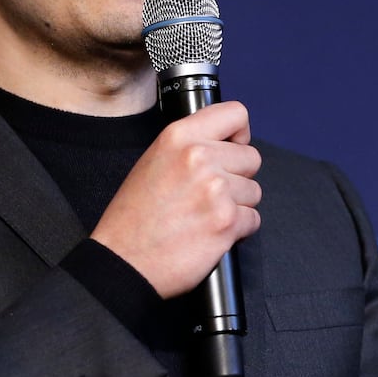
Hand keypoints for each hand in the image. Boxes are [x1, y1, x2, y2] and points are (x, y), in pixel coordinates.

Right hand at [90, 100, 261, 297]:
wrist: (123, 262)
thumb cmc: (132, 219)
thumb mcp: (153, 161)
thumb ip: (190, 146)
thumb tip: (223, 144)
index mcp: (179, 137)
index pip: (235, 114)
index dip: (239, 134)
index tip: (234, 146)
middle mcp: (199, 157)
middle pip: (251, 157)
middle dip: (237, 176)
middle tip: (211, 193)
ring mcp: (216, 190)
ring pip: (254, 190)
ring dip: (237, 205)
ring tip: (206, 215)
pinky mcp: (227, 222)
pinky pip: (253, 219)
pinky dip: (237, 229)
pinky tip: (211, 232)